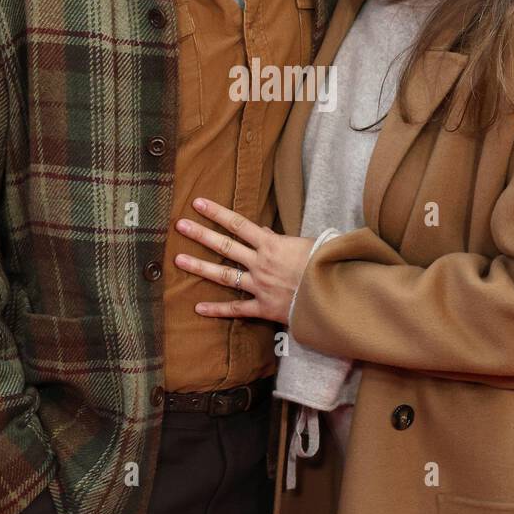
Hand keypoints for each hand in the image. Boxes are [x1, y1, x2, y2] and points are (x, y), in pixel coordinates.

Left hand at [174, 198, 314, 324]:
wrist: (335, 294)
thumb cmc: (325, 264)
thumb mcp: (305, 243)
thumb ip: (280, 238)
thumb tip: (261, 230)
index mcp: (272, 244)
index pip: (238, 224)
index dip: (217, 213)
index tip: (198, 203)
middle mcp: (260, 263)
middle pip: (225, 246)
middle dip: (200, 234)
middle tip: (180, 225)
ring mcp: (259, 286)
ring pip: (223, 276)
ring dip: (199, 267)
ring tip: (178, 260)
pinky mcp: (263, 308)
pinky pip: (236, 309)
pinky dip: (217, 310)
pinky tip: (198, 308)